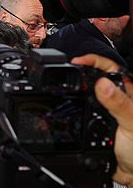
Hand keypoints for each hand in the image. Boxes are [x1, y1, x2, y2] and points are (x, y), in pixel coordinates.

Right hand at [71, 54, 132, 187]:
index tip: (76, 62)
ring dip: (74, 95)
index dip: (93, 61)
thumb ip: (118, 104)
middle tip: (64, 74)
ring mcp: (105, 113)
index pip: (111, 69)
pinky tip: (66, 112)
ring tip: (62, 90)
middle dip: (79, 75)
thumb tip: (101, 84)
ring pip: (86, 97)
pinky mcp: (95, 126)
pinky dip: (71, 113)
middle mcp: (117, 100)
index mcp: (129, 94)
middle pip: (95, 79)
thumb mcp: (132, 123)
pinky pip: (80, 115)